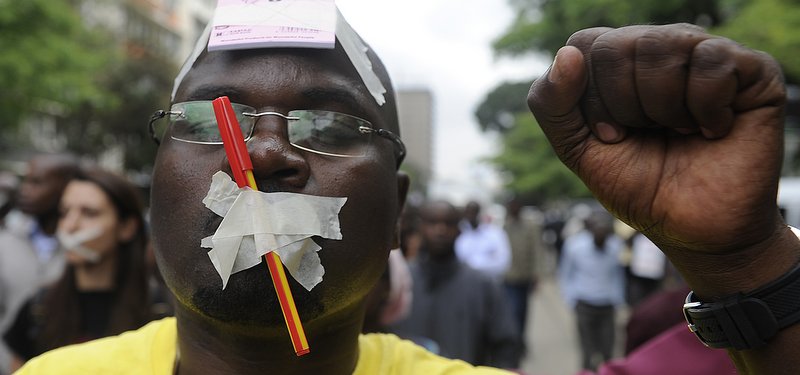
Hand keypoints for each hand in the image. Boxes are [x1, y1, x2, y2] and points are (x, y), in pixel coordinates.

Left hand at [528, 24, 786, 259]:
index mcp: (618, 61)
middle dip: (624, 106)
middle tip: (649, 134)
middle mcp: (660, 48)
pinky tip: (714, 128)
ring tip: (681, 131)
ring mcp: (705, 54)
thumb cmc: (638, 186)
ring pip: (664, 47)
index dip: (592, 98)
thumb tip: (568, 55)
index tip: (611, 136)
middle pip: (618, 46)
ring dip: (664, 108)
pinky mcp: (751, 70)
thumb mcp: (577, 149)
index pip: (585, 45)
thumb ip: (552, 104)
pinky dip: (705, 107)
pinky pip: (713, 61)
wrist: (694, 230)